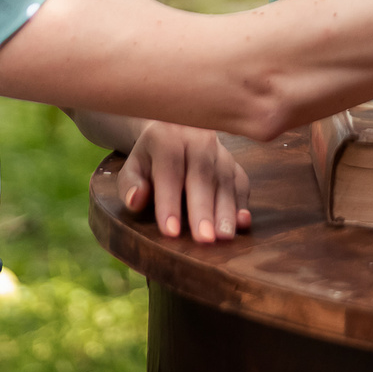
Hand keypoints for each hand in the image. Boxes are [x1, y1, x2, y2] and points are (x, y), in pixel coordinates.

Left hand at [118, 121, 253, 243]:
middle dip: (203, 210)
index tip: (170, 231)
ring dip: (226, 210)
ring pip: (225, 180)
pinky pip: (241, 181)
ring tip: (224, 237)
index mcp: (167, 139)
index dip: (170, 203)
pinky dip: (242, 203)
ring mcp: (220, 151)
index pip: (169, 172)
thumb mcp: (132, 167)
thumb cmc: (150, 160)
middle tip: (204, 239)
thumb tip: (136, 199)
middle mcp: (198, 141)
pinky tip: (243, 223)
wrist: (174, 132)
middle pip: (202, 176)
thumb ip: (129, 184)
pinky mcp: (234, 163)